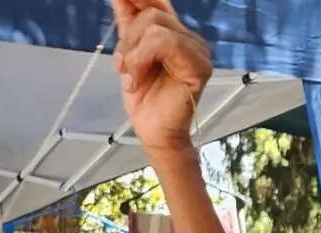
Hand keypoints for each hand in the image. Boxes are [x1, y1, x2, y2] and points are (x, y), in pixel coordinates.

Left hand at [112, 0, 209, 155]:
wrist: (154, 133)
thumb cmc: (144, 98)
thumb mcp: (129, 54)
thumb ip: (127, 24)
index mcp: (174, 33)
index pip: (156, 4)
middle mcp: (189, 38)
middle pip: (151, 14)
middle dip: (128, 38)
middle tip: (121, 66)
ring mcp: (197, 51)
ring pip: (155, 27)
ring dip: (133, 53)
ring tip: (131, 76)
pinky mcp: (199, 65)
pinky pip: (165, 43)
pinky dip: (142, 60)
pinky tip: (138, 80)